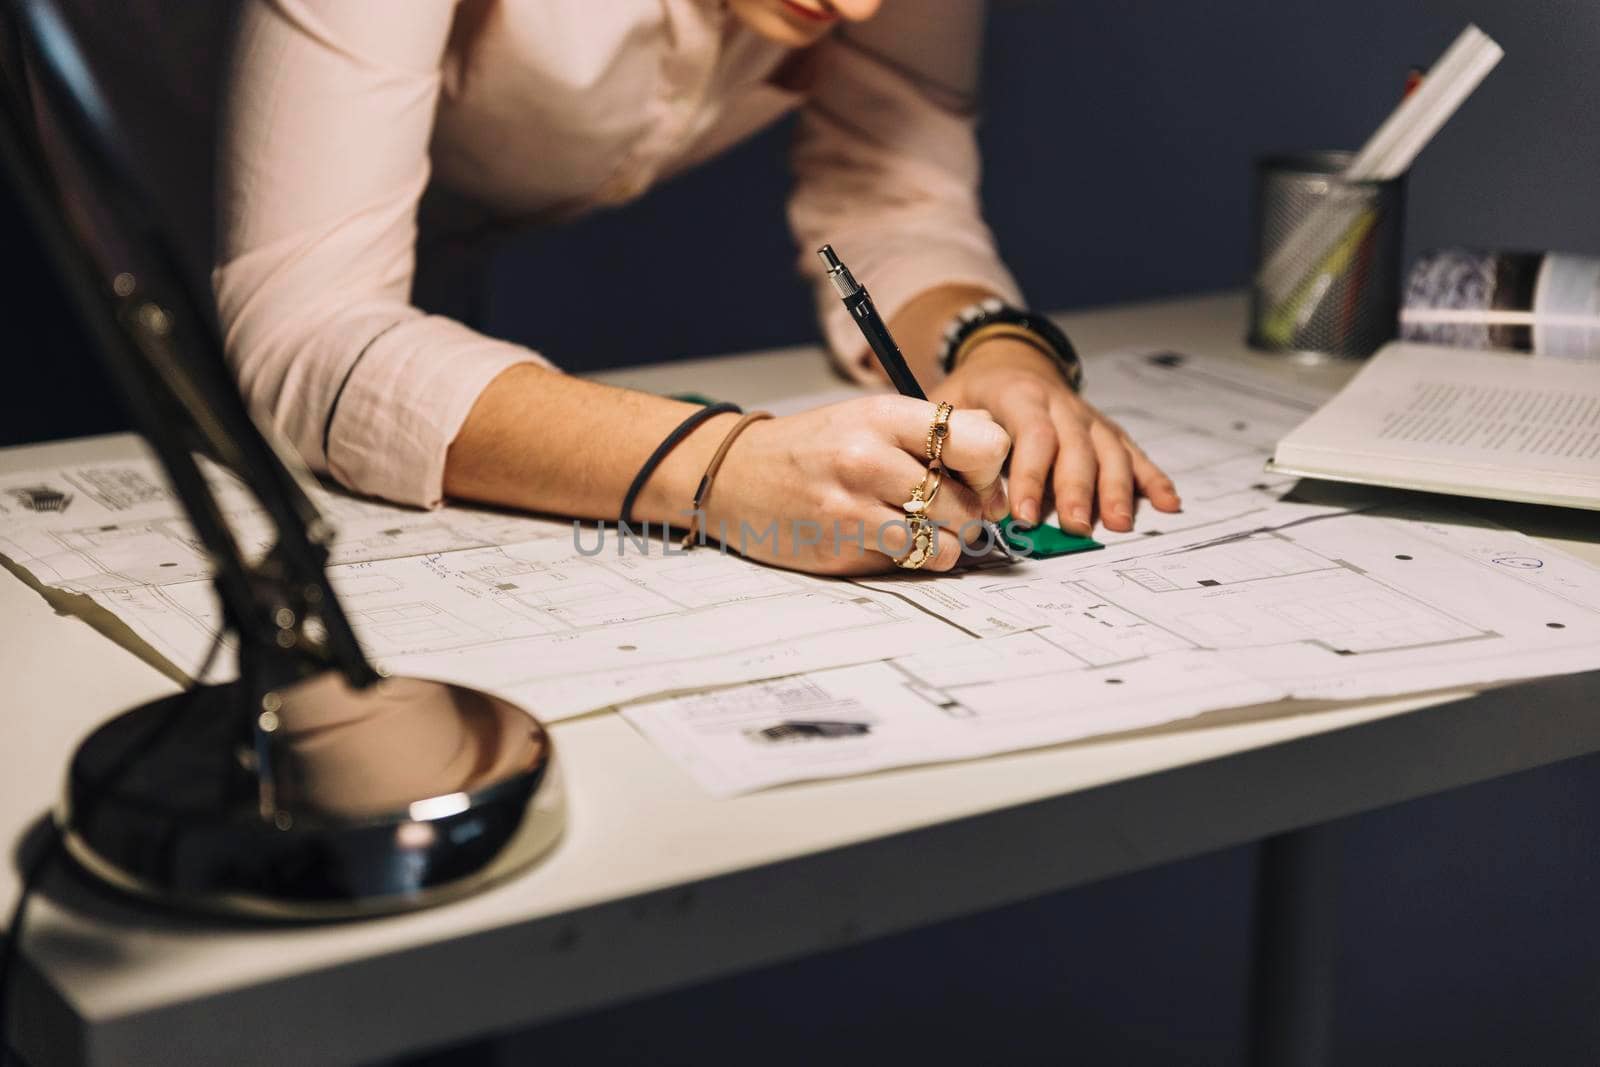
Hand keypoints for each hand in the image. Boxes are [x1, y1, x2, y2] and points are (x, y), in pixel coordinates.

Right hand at [701, 396, 1010, 574]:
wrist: (736, 475)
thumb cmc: (814, 447)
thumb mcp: (869, 418)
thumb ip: (933, 432)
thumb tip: (1001, 459)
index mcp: (883, 415)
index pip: (980, 443)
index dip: (990, 467)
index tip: (974, 475)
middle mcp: (868, 457)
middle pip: (968, 500)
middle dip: (971, 511)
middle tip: (951, 508)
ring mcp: (852, 507)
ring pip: (946, 541)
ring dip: (946, 541)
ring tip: (924, 527)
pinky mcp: (840, 548)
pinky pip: (911, 563)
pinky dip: (915, 558)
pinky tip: (895, 540)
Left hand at [937, 338, 1180, 534]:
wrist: (1006, 363)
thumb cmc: (974, 396)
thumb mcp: (949, 408)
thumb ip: (954, 446)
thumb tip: (960, 496)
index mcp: (1020, 394)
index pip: (1032, 433)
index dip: (1031, 474)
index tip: (1025, 515)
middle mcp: (1061, 403)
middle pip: (1077, 446)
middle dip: (1078, 489)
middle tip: (1075, 527)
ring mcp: (1088, 417)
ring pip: (1110, 451)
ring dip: (1117, 489)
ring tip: (1119, 525)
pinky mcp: (1106, 432)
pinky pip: (1133, 454)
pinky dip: (1152, 479)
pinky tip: (1169, 503)